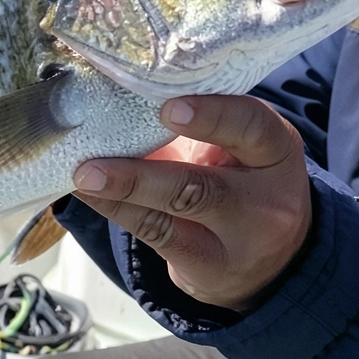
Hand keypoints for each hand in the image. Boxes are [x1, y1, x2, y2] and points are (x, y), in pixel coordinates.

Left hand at [72, 95, 311, 311]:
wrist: (269, 259)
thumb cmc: (238, 181)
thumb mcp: (235, 148)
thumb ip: (194, 125)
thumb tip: (119, 91)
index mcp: (276, 149)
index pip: (252, 125)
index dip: (212, 115)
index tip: (167, 107)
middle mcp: (267, 198)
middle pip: (204, 186)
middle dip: (143, 174)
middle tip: (95, 163)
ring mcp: (242, 239)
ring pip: (175, 213)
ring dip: (122, 193)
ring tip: (83, 177)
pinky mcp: (210, 267)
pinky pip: (157, 233)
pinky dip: (117, 209)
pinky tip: (90, 193)